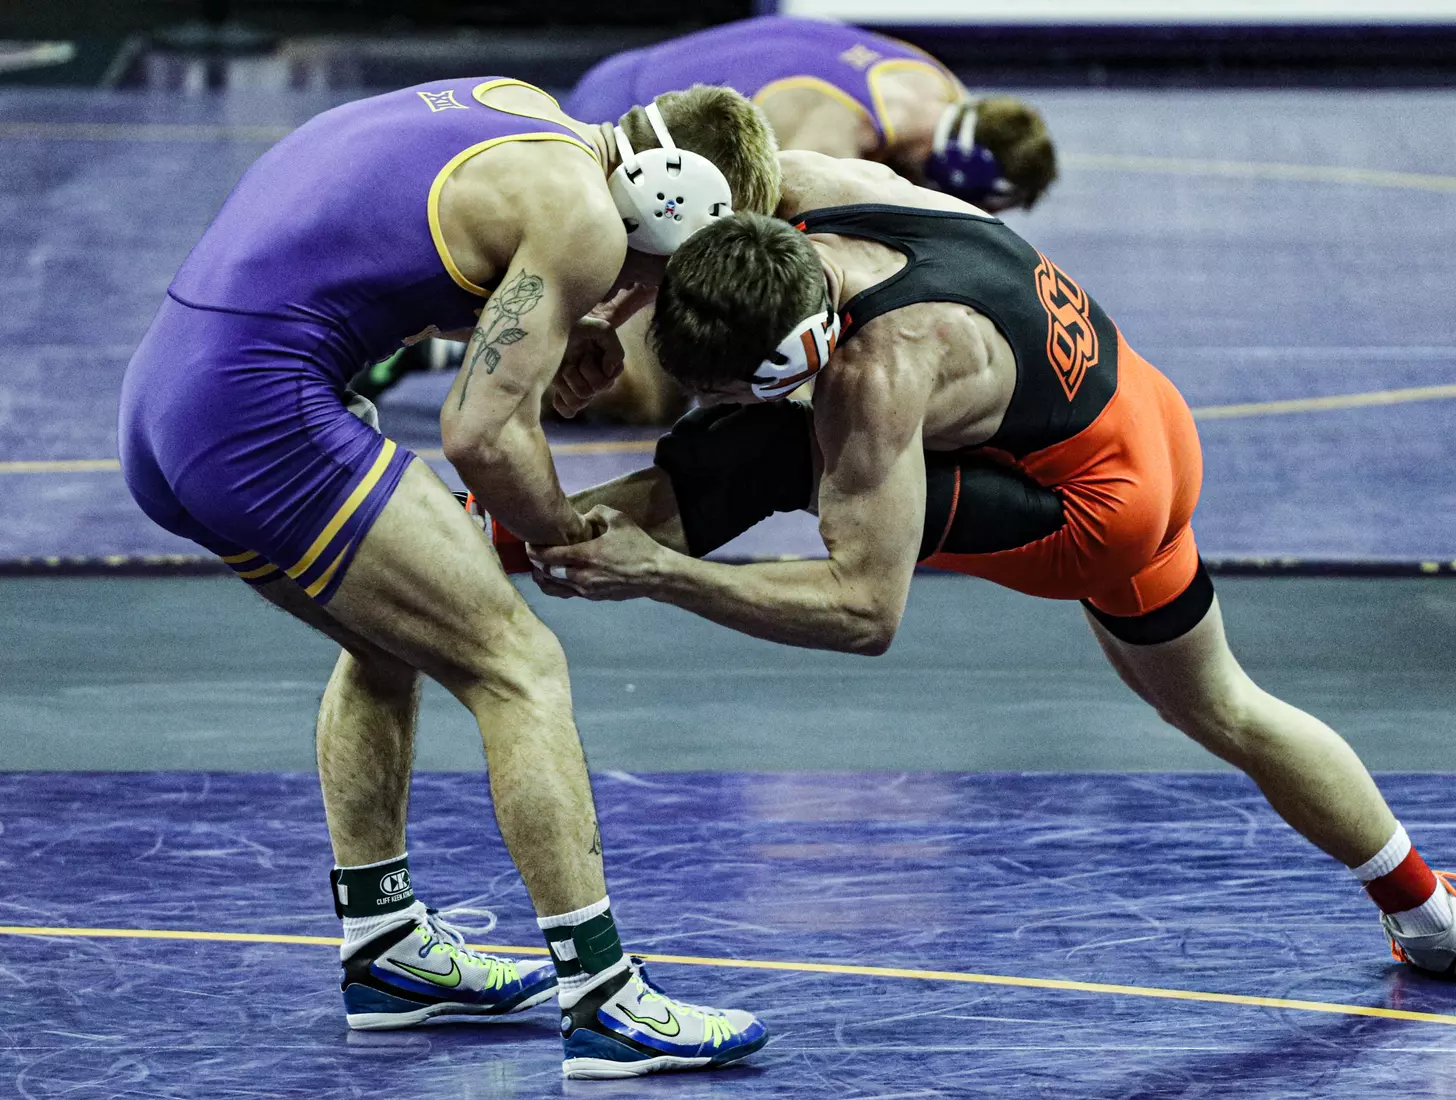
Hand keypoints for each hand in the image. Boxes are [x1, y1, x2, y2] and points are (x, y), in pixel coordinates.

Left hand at [527, 505, 661, 600]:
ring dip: (542, 577)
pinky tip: (554, 578)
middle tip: (533, 552)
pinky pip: (565, 593)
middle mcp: (580, 576)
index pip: (547, 556)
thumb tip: (583, 516)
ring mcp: (585, 590)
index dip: (533, 550)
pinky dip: (555, 586)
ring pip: (553, 587)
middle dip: (535, 563)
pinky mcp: (592, 598)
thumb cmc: (638, 547)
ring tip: (539, 567)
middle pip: (545, 572)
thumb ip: (597, 512)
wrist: (655, 575)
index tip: (528, 542)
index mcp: (585, 556)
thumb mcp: (620, 520)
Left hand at [552, 316, 623, 418]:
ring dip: (567, 384)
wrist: (564, 325)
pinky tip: (558, 386)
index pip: (602, 384)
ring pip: (577, 403)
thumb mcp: (602, 330)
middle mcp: (597, 384)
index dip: (590, 368)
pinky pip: (568, 411)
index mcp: (608, 372)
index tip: (587, 351)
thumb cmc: (584, 327)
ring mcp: (580, 389)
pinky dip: (562, 402)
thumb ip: (614, 350)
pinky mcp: (565, 391)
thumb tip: (608, 372)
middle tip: (574, 357)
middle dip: (577, 373)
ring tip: (565, 367)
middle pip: (588, 394)